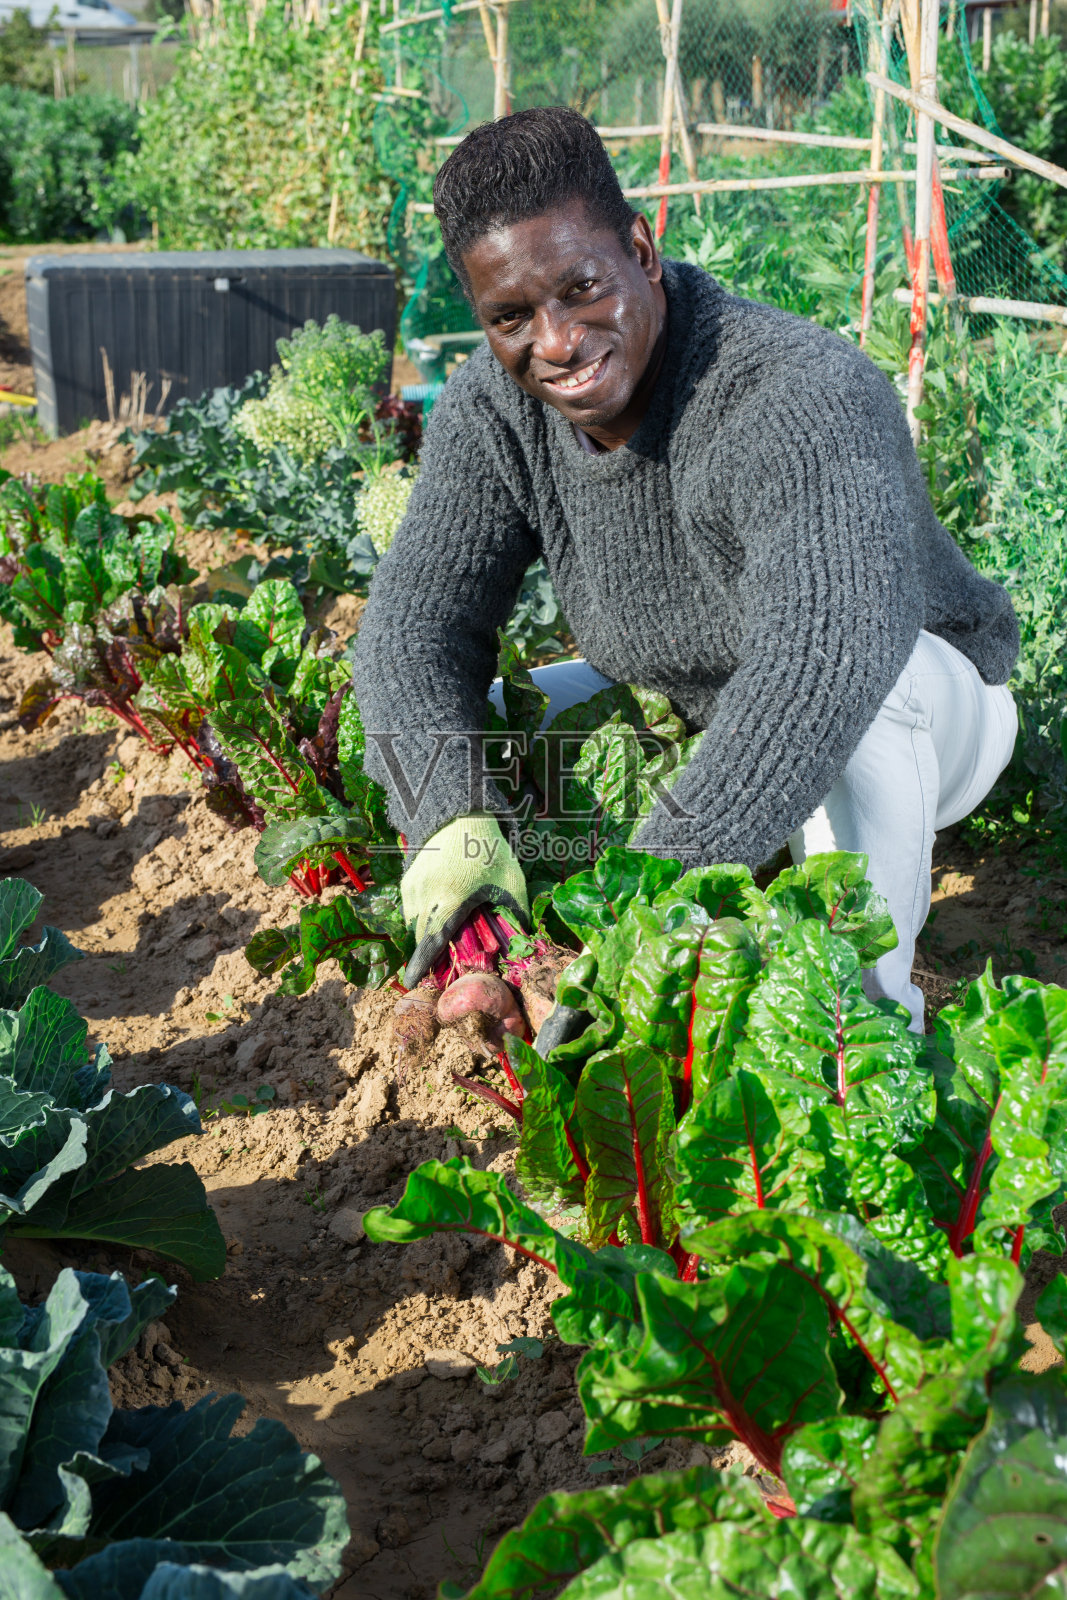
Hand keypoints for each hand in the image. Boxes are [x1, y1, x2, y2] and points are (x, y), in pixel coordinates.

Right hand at [401, 812, 528, 985]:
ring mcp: (412, 887)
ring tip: (446, 932)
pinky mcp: (407, 879)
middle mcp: (424, 896)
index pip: (431, 942)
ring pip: (414, 923)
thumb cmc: (488, 848)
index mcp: (449, 900)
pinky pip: (411, 908)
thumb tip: (525, 941)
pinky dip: (422, 916)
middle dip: (429, 952)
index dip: (422, 966)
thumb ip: (517, 912)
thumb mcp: (510, 880)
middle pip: (421, 937)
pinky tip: (440, 910)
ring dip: (426, 933)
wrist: (460, 814)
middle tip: (445, 961)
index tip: (414, 984)